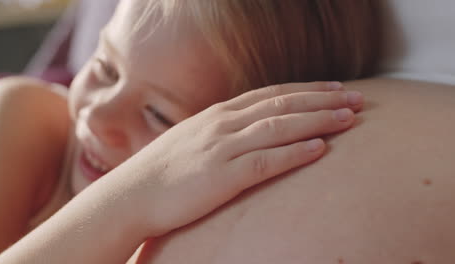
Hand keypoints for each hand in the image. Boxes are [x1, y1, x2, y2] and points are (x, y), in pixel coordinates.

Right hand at [120, 82, 362, 236]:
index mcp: (217, 115)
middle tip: (356, 99)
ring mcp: (223, 148)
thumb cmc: (161, 171)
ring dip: (318, 122)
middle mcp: (223, 124)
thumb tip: (245, 131)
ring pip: (280, 127)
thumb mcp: (193, 140)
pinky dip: (296, 153)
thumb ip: (220, 132)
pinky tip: (320, 150)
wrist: (130, 195)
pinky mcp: (222, 176)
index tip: (333, 89)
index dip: (305, 90)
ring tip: (349, 119)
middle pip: (282, 105)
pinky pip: (266, 161)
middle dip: (322, 101)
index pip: (270, 94)